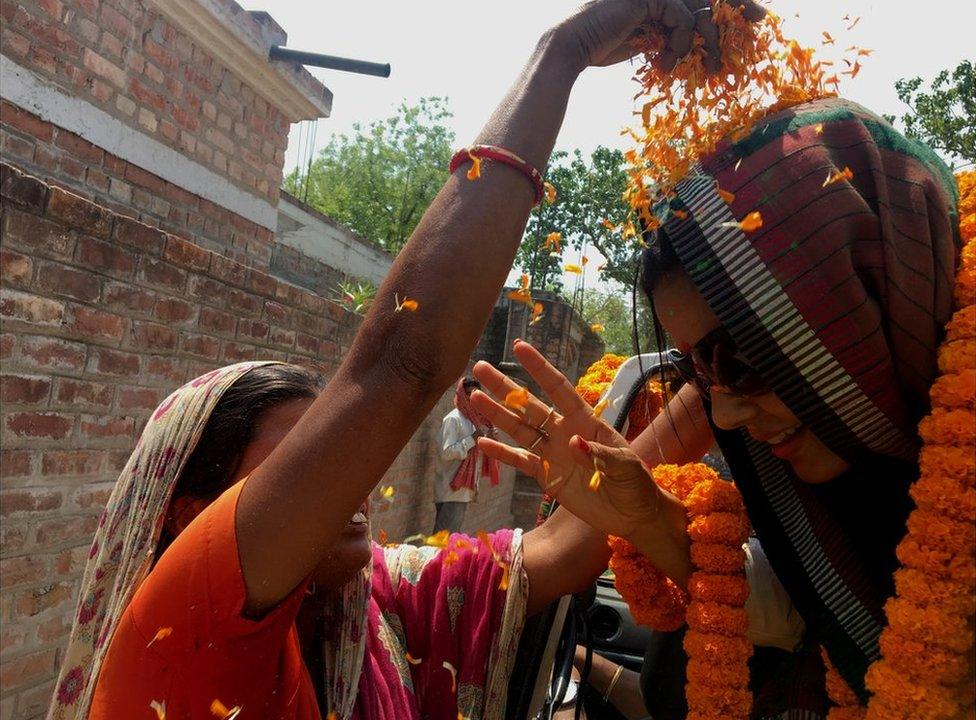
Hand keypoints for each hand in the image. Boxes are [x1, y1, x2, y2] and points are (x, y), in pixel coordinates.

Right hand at [470, 341, 665, 544]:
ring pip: (519, 429)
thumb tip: (572, 443)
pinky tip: (482, 443)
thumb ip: (598, 455)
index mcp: (585, 420)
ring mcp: (553, 452)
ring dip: (497, 414)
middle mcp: (564, 431)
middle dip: (505, 387)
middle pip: (530, 405)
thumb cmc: (635, 484)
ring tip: (474, 397)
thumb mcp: (625, 467)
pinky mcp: (546, 476)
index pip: (558, 389)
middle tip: (481, 368)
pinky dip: (502, 454)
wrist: (632, 515)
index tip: (519, 347)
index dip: (539, 368)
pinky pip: (521, 461)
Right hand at [550, 0, 765, 72]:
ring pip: (700, 9)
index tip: (757, 17)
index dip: (732, 6)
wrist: (573, 46)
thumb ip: (668, 37)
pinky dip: (681, 41)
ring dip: (708, 41)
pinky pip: (682, 17)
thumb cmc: (602, 48)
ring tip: (710, 67)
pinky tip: (667, 60)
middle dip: (740, 8)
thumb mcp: (645, 42)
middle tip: (763, 20)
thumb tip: (695, 49)